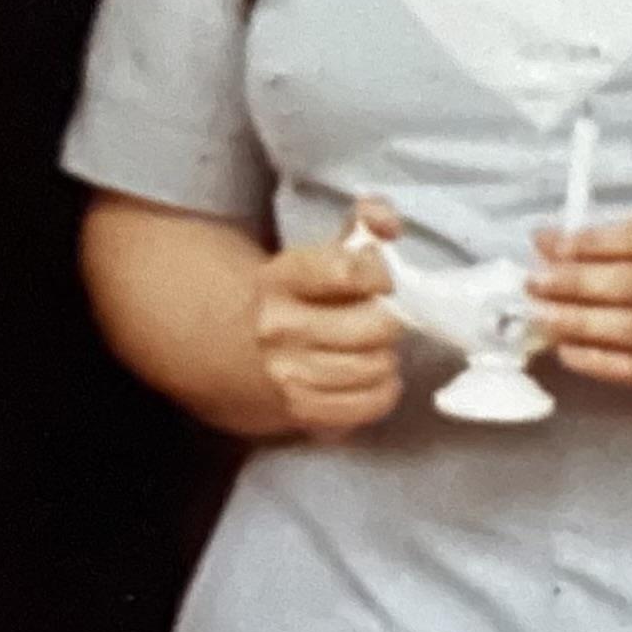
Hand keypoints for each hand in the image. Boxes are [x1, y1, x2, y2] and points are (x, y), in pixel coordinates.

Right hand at [249, 198, 403, 437]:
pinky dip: (384, 390)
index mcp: (282, 277)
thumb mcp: (324, 248)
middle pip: (375, 326)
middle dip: (391, 319)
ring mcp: (287, 373)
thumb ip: (365, 221)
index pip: (347, 272)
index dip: (379, 273)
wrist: (241, 347)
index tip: (381, 279)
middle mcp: (279, 327)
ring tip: (375, 345)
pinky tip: (374, 375)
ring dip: (387, 355)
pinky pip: (369, 404)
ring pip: (375, 367)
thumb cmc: (301, 293)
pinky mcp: (301, 410)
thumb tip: (387, 223)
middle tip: (383, 316)